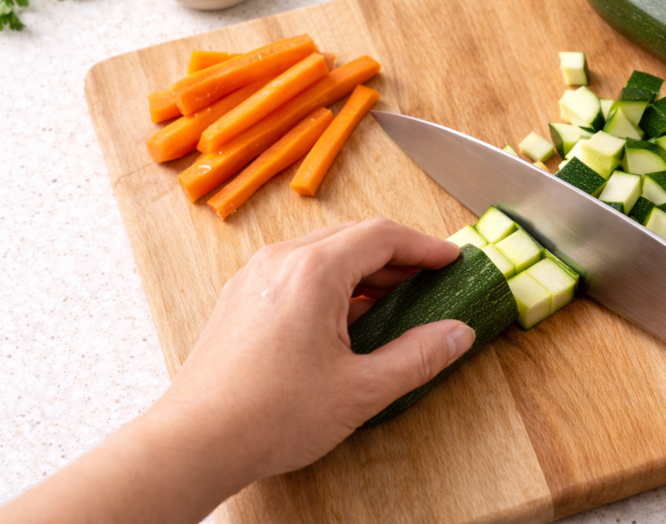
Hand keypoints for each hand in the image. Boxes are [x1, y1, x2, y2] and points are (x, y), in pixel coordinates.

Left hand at [161, 218, 473, 478]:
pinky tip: (346, 318)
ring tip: (393, 300)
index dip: (423, 246)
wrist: (195, 442)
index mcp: (313, 271)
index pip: (382, 236)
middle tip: (429, 278)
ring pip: (324, 253)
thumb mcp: (361, 389)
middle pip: (353, 238)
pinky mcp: (242, 298)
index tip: (450, 259)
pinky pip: (298, 272)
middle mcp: (281, 262)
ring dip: (364, 269)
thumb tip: (457, 335)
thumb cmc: (269, 416)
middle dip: (397, 256)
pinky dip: (332, 283)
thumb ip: (418, 356)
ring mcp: (256, 277)